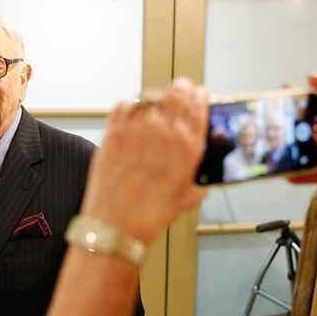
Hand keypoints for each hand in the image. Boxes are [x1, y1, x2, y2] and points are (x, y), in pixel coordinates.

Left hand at [80, 78, 207, 242]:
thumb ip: (198, 183)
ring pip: (151, 96)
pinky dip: (128, 106)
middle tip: (177, 93)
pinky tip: (130, 116)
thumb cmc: (150, 215)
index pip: (199, 104)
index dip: (199, 95)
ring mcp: (138, 129)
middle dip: (179, 89)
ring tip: (153, 108)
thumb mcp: (186, 198)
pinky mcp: (114, 132)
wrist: (117, 225)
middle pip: (177, 91)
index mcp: (188, 147)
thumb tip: (202, 180)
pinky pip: (124, 104)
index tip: (197, 95)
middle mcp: (165, 133)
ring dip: (154, 100)